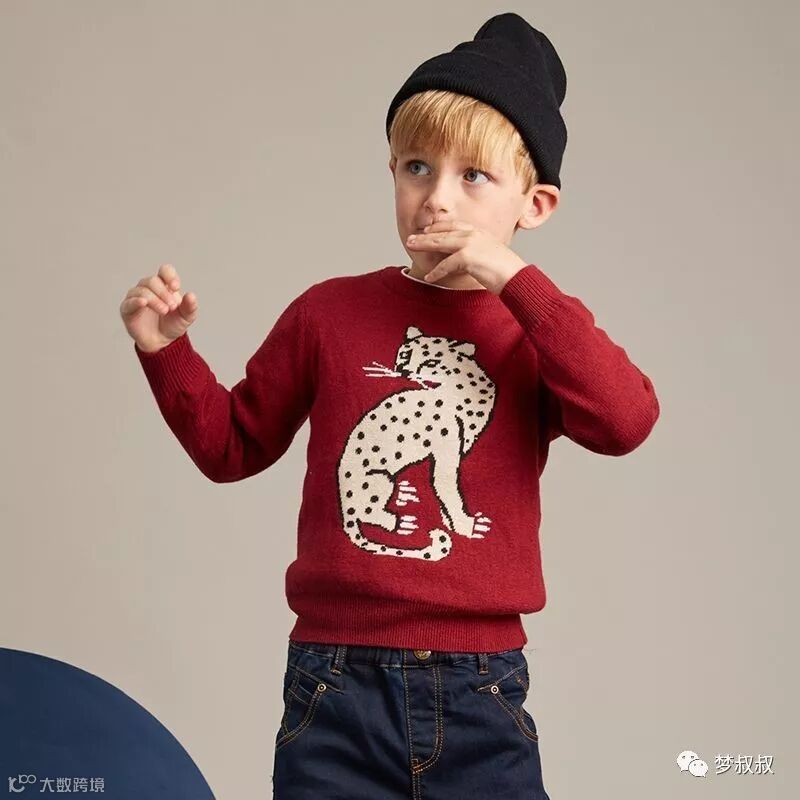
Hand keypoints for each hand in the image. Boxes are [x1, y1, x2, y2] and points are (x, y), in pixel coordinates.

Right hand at [119, 263, 197, 352]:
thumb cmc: (172, 325)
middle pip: (152, 281)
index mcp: (164, 285)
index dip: (169, 276)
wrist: (162, 342)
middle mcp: (148, 288)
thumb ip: (190, 306)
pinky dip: (136, 301)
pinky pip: (129, 302)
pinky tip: (143, 303)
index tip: (175, 287)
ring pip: (142, 290)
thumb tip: (191, 295)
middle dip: (164, 293)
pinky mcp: (127, 309)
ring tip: (165, 311)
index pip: (164, 271)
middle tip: (172, 307)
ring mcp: (136, 297)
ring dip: (155, 300)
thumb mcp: (186, 317)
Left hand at [405, 221, 527, 294]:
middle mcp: (474, 234)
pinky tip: (428, 277)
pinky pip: (446, 264)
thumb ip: (475, 252)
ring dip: (424, 245)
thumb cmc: (505, 271)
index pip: (453, 225)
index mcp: (479, 232)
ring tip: (411, 248)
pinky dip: (436, 272)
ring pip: (440, 243)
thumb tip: (463, 259)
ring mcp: (470, 244)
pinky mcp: (468, 257)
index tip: (425, 230)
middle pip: (443, 232)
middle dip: (424, 235)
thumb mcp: (488, 255)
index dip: (437, 227)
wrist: (516, 277)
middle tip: (410, 238)